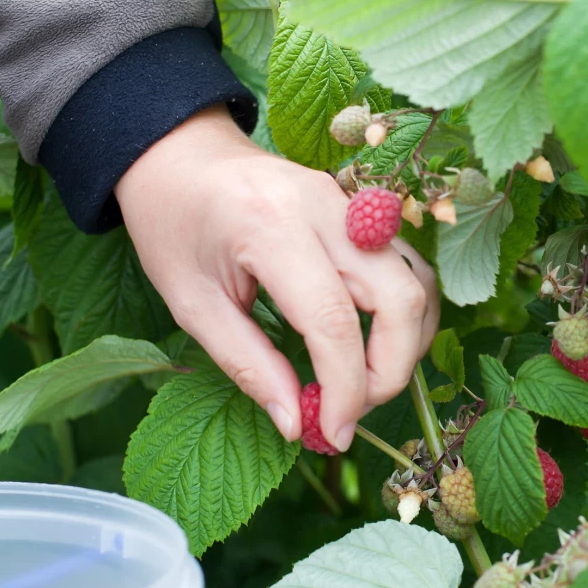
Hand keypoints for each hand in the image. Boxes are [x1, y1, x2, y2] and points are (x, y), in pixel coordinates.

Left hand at [116, 105, 438, 450]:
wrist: (179, 154)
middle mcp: (325, 207)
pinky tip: (375, 343)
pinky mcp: (363, 207)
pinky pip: (407, 265)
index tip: (334, 433)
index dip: (345, 387)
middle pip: (398, 297)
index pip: (333, 319)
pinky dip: (404, 313)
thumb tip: (296, 424)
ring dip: (406, 343)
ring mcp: (351, 202)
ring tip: (363, 382)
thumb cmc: (172, 224)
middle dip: (390, 370)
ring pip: (415, 280)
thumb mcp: (191, 303)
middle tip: (353, 412)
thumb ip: (248, 365)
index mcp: (270, 226)